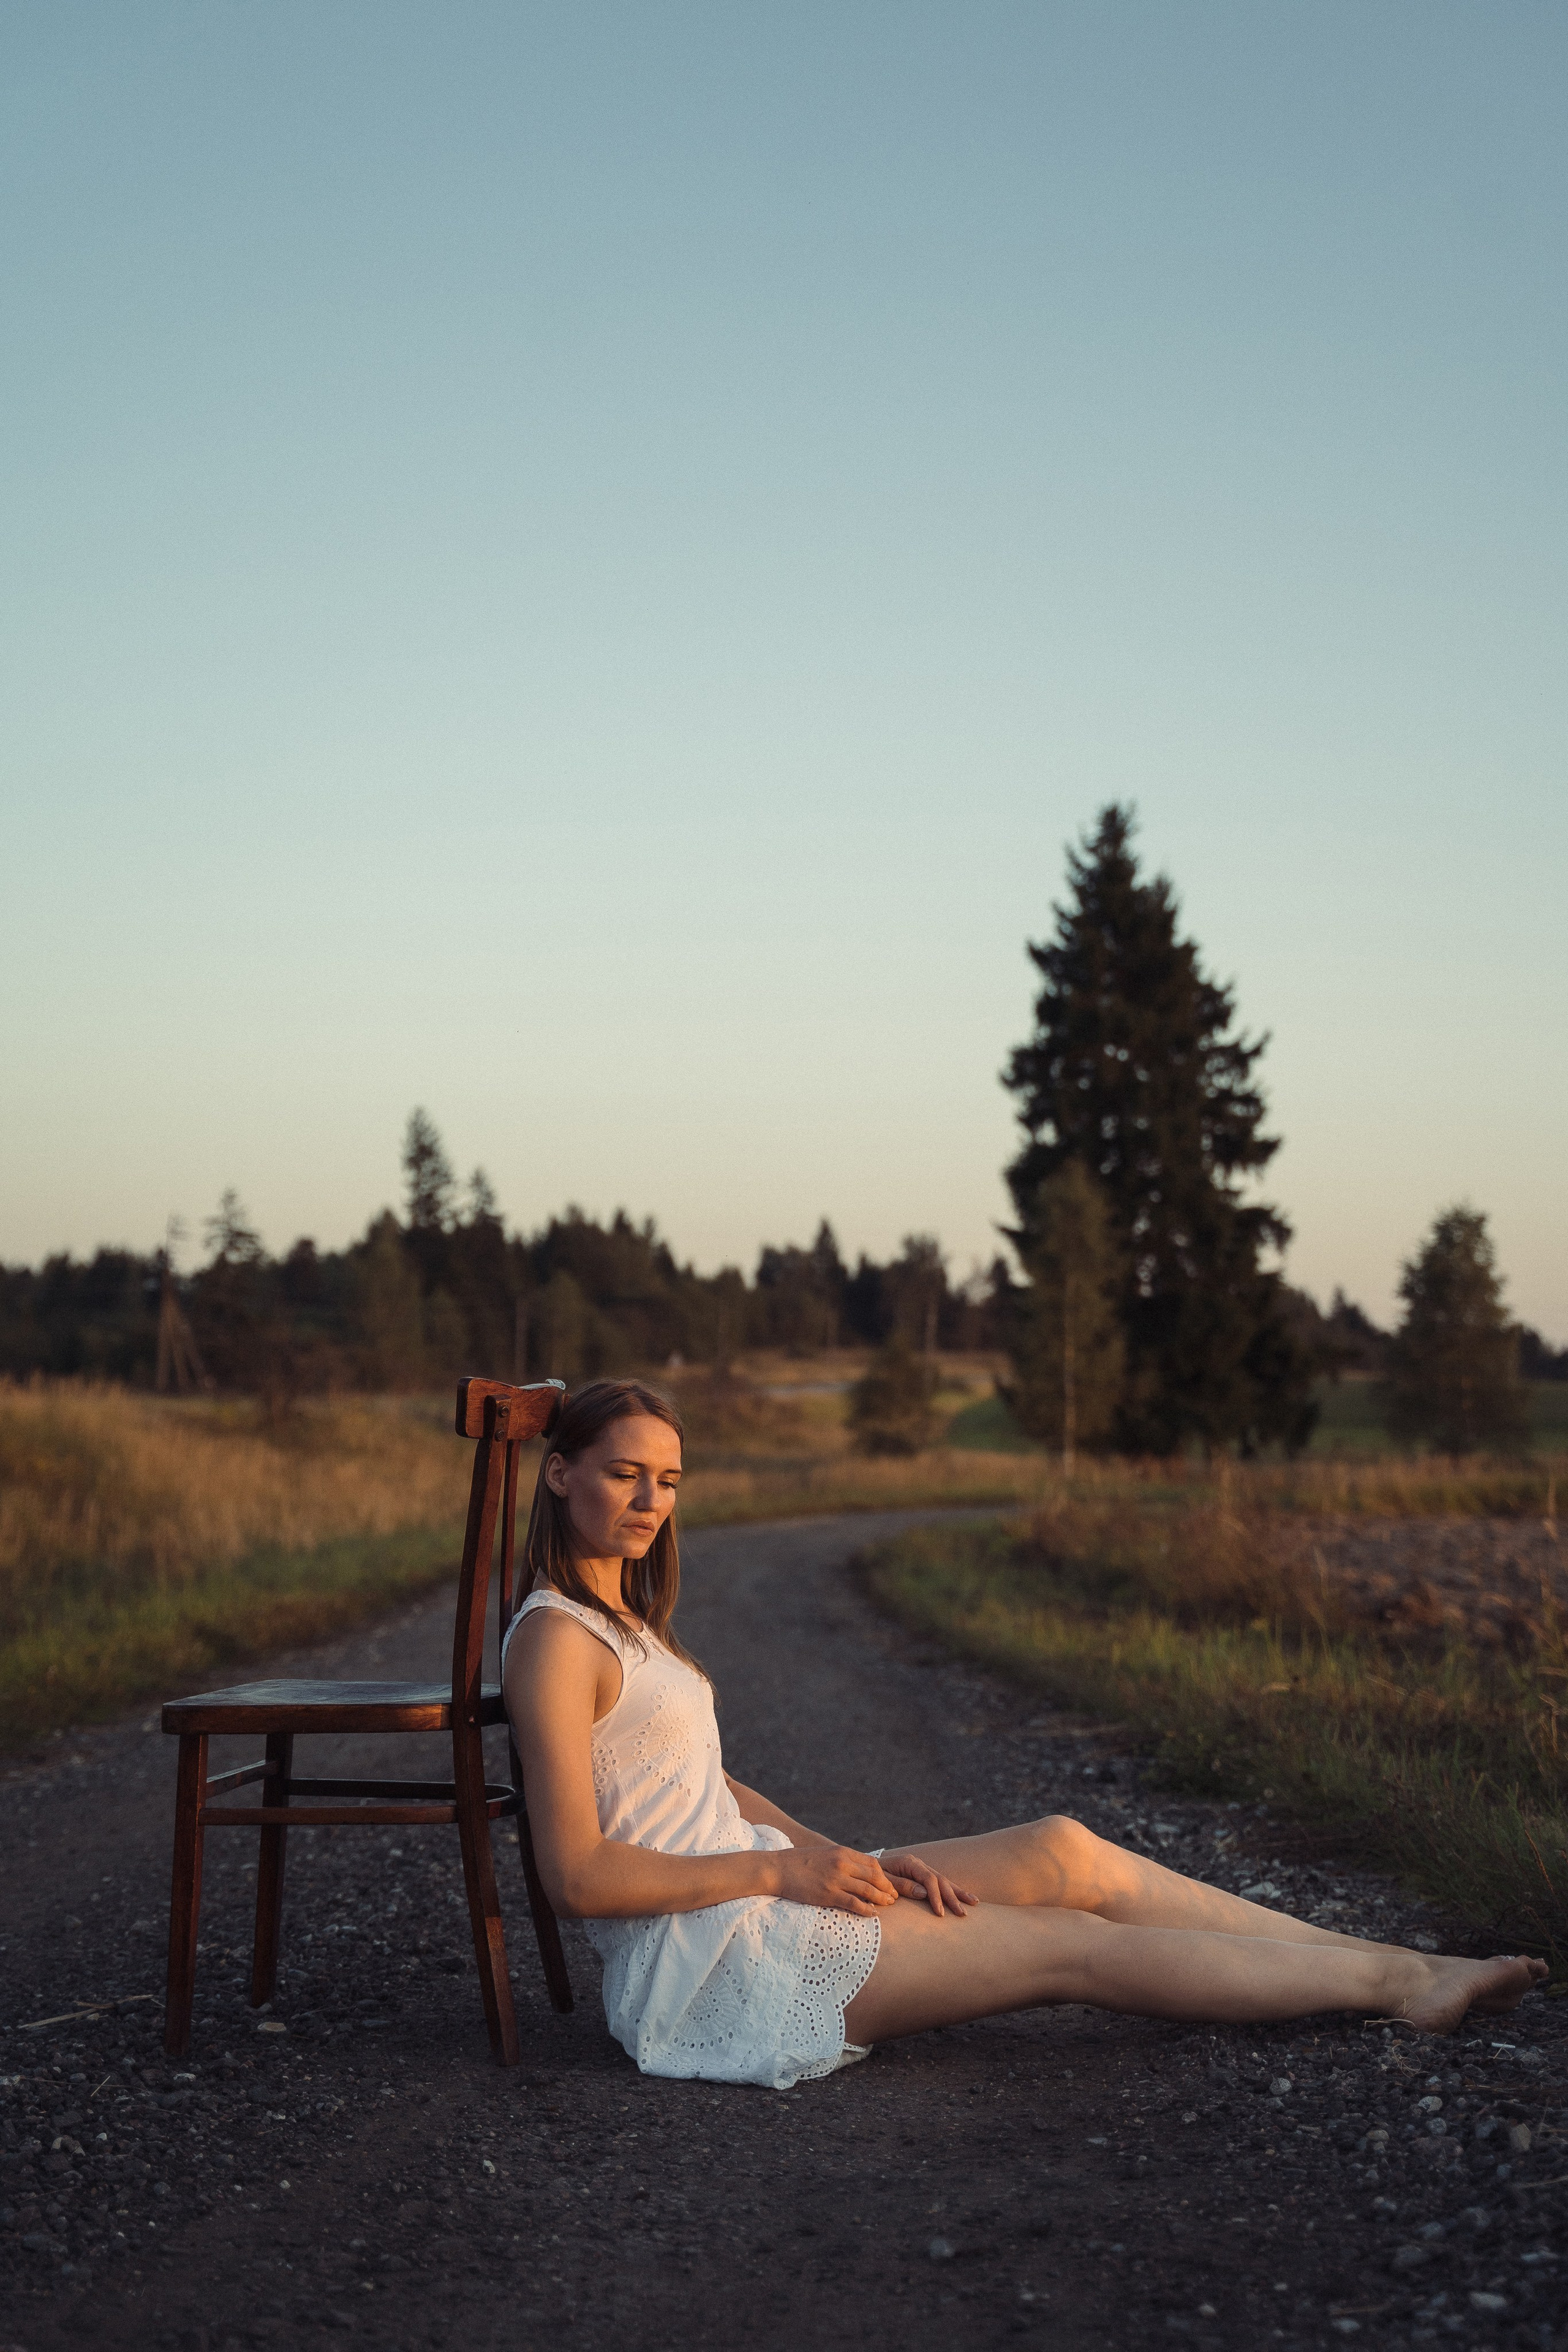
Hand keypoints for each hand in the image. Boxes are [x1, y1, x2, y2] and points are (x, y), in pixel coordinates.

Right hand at [772, 1844, 900, 1916]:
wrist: (778, 1869)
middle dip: (887, 1888)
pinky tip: (872, 1914)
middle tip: (894, 1897)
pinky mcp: (828, 1894)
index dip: (884, 1876)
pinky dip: (866, 1909)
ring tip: (888, 1905)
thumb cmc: (799, 1862)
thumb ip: (841, 1859)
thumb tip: (856, 1869)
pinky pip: (854, 1903)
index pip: (872, 1863)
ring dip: (881, 1899)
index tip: (888, 1884)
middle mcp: (842, 1864)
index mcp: (842, 1852)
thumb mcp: (824, 1853)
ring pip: (867, 1890)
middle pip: (874, 1876)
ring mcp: (836, 1879)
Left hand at [879, 1851, 978, 1918]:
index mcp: (909, 1863)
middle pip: (940, 1880)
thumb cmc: (871, 1876)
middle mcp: (918, 1864)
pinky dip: (953, 1890)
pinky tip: (966, 1897)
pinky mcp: (923, 1876)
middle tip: (962, 1914)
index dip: (936, 1896)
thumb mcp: (882, 1880)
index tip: (941, 1914)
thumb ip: (901, 1885)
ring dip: (958, 1893)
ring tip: (974, 1904)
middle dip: (952, 1897)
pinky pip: (941, 1883)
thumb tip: (924, 1893)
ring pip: (944, 1880)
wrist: (864, 1867)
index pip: (928, 1879)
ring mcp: (922, 1869)